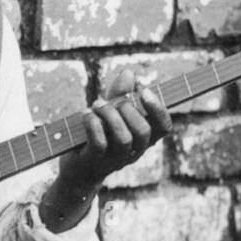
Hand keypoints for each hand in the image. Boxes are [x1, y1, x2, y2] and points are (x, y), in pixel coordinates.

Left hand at [70, 67, 171, 186]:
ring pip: (123, 138)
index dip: (158, 109)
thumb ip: (120, 94)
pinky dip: (93, 123)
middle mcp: (133, 152)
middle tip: (110, 101)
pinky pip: (100, 143)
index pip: (164, 127)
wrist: (76, 167)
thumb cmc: (97, 136)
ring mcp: (115, 160)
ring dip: (109, 115)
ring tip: (97, 105)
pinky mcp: (95, 162)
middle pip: (143, 131)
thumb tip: (129, 73)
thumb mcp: (109, 113)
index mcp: (143, 139)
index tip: (144, 91)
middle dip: (127, 109)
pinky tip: (86, 114)